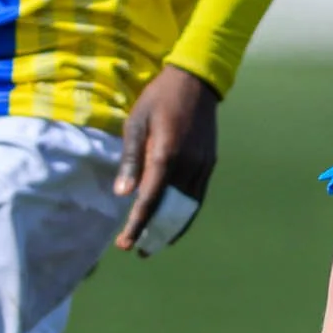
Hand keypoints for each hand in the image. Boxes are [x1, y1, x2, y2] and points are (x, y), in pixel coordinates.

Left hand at [114, 63, 216, 251]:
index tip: (125, 244)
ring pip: (188, 207)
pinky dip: (186, 213)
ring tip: (156, 243)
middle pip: (171, 209)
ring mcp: (202, 165)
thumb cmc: (158, 99)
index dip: (138, 224)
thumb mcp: (136, 123)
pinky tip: (175, 221)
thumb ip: (131, 159)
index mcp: (166, 154)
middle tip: (138, 250)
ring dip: (172, 228)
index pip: (151, 199)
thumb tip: (123, 194)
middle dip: (154, 233)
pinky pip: (197, 196)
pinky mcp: (210, 163)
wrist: (196, 81)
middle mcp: (188, 164)